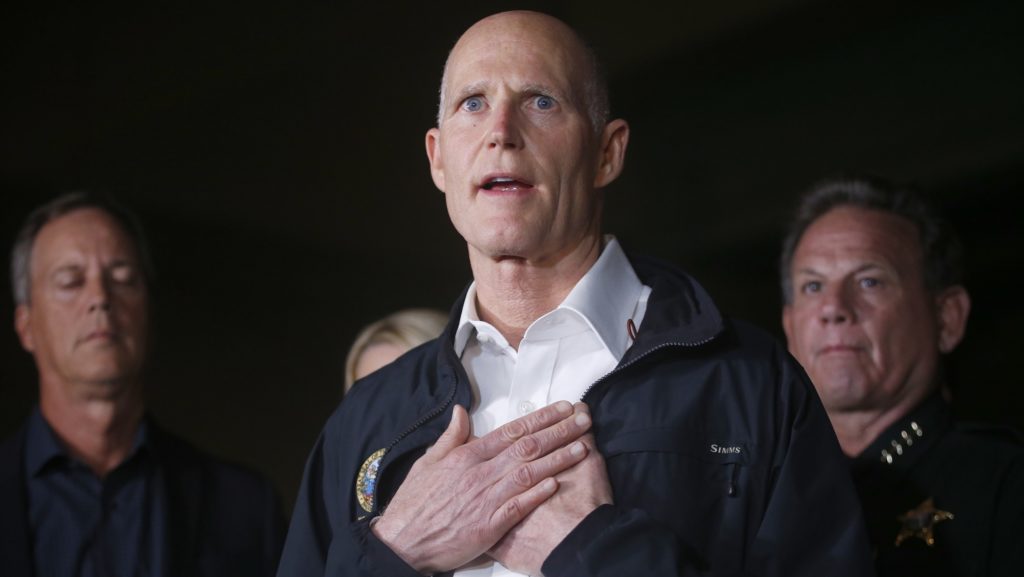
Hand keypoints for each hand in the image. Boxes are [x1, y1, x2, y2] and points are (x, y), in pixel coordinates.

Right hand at [372, 401, 592, 573]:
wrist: (401, 542)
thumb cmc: (414, 503)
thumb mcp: (427, 462)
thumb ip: (450, 437)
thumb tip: (461, 411)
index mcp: (466, 456)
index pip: (511, 430)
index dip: (540, 418)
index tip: (563, 408)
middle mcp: (479, 473)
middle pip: (526, 447)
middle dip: (558, 431)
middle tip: (584, 419)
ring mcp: (485, 499)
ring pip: (528, 473)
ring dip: (557, 459)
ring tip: (582, 447)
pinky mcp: (488, 526)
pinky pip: (518, 506)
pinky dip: (538, 494)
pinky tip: (557, 483)